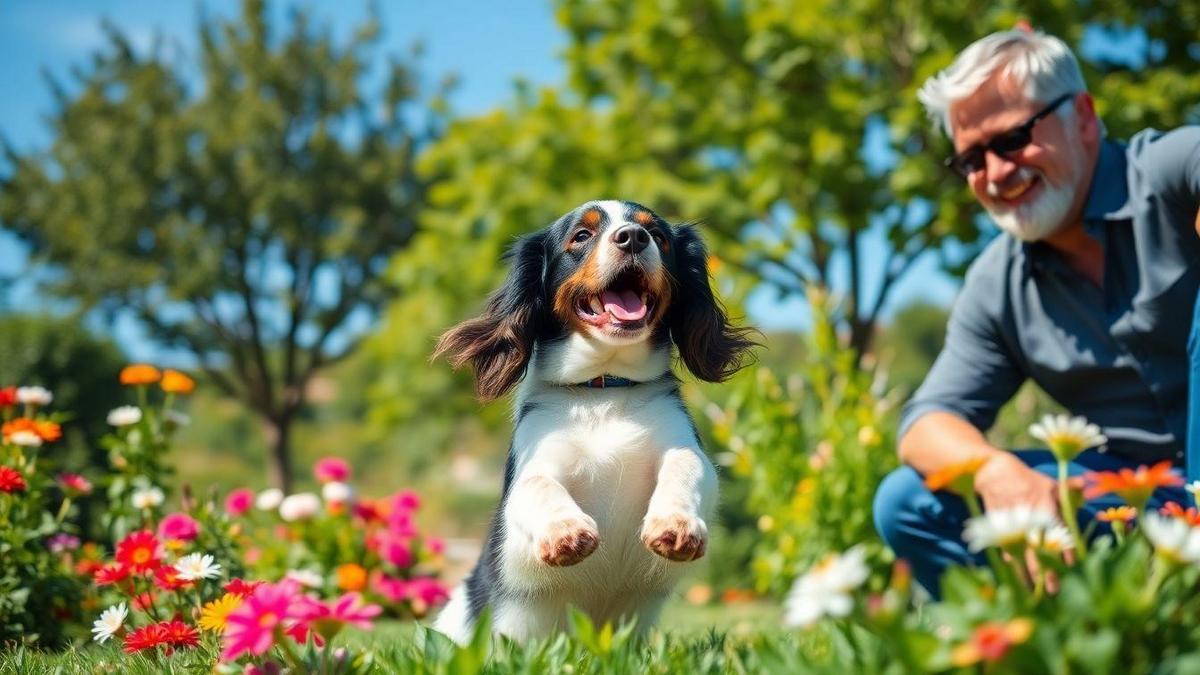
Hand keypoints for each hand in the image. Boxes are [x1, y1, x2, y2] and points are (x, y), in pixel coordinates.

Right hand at [974, 453, 1068, 589]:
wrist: (993, 473)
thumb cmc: (1026, 479)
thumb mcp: (1048, 482)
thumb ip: (1067, 488)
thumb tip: (1083, 484)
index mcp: (1045, 507)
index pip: (1059, 534)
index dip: (1065, 552)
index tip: (1071, 568)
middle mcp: (1030, 519)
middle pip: (1040, 551)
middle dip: (1047, 573)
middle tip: (1055, 591)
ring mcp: (1013, 525)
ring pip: (1022, 555)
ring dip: (1028, 574)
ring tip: (1035, 592)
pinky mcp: (999, 528)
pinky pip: (1007, 550)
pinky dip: (1013, 564)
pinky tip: (1018, 578)